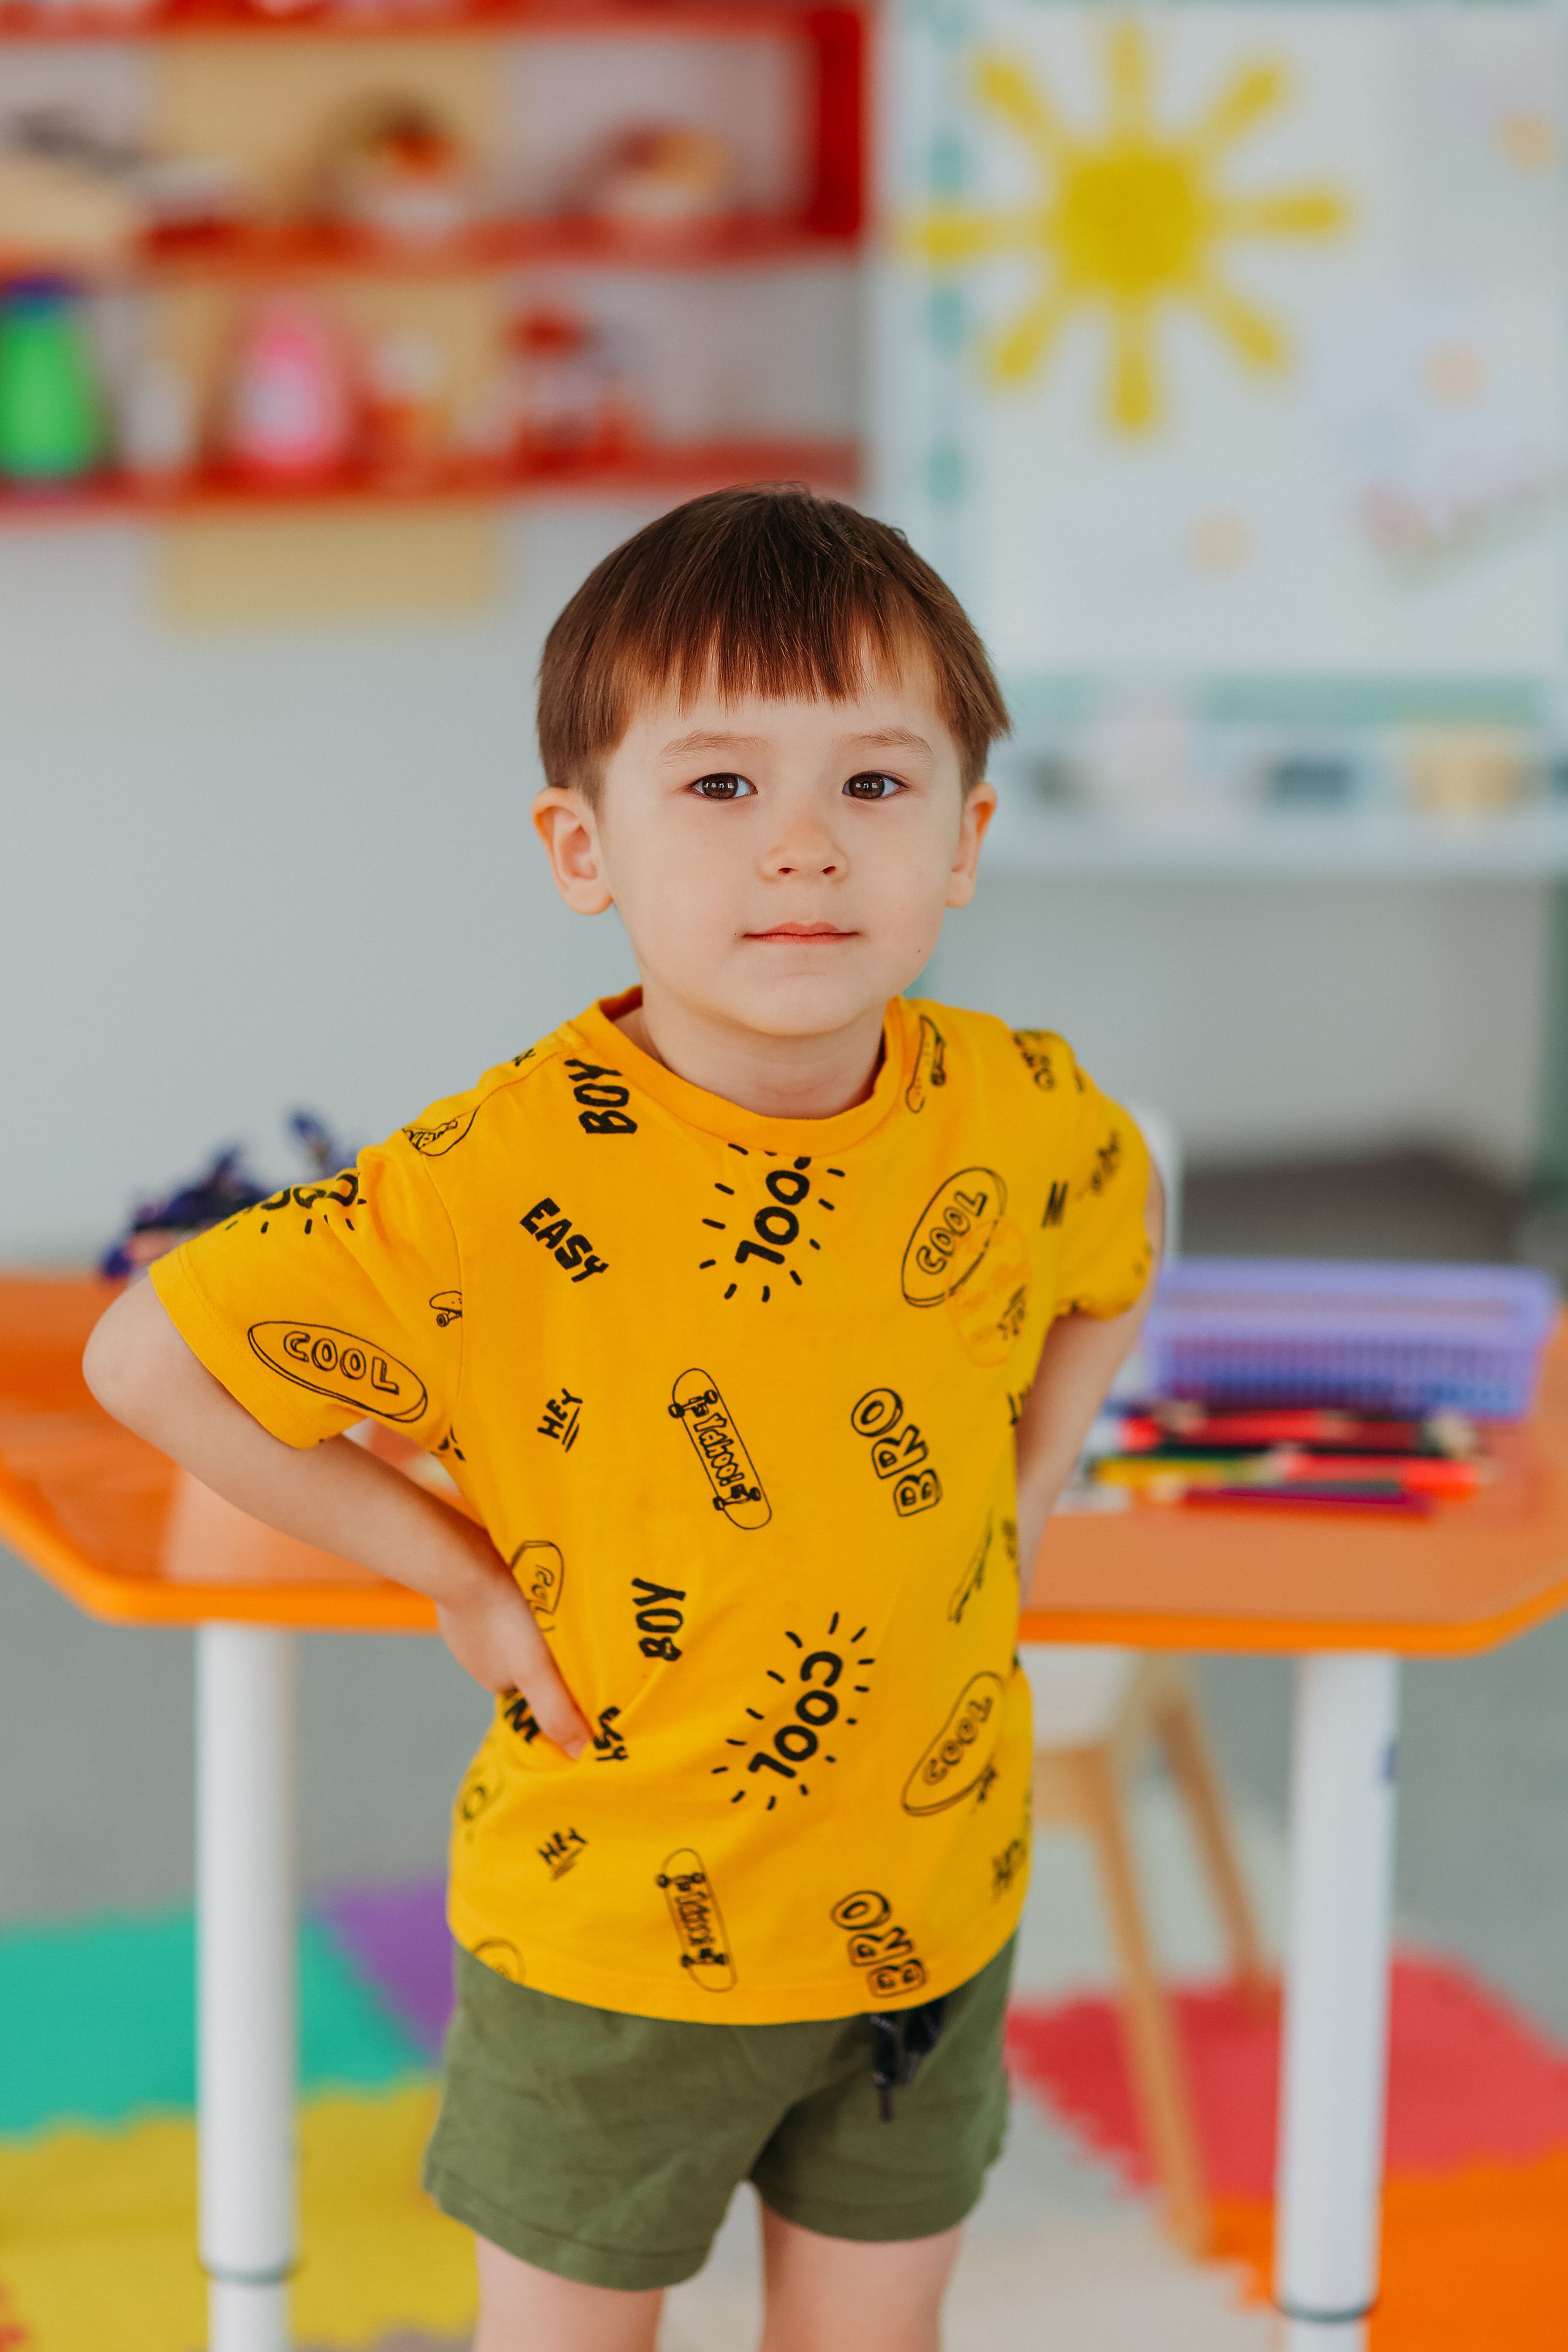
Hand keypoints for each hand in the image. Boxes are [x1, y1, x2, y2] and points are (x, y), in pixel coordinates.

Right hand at [436, 1528, 590, 1760]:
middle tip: (576, 1622)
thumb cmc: (503, 1617)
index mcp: (498, 1681)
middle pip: (526, 1657)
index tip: (582, 1655)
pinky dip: (516, 1592)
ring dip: (534, 1616)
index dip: (561, 1674)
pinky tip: (528, 1577)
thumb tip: (579, 1754)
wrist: (460, 1563)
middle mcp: (479, 1657)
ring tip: (558, 1597)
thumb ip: (556, 1710)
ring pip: (514, 1625)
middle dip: (548, 1645)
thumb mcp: (537, 1669)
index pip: (539, 1686)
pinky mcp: (468, 1590)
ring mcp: (469, 1624)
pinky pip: (502, 1597)